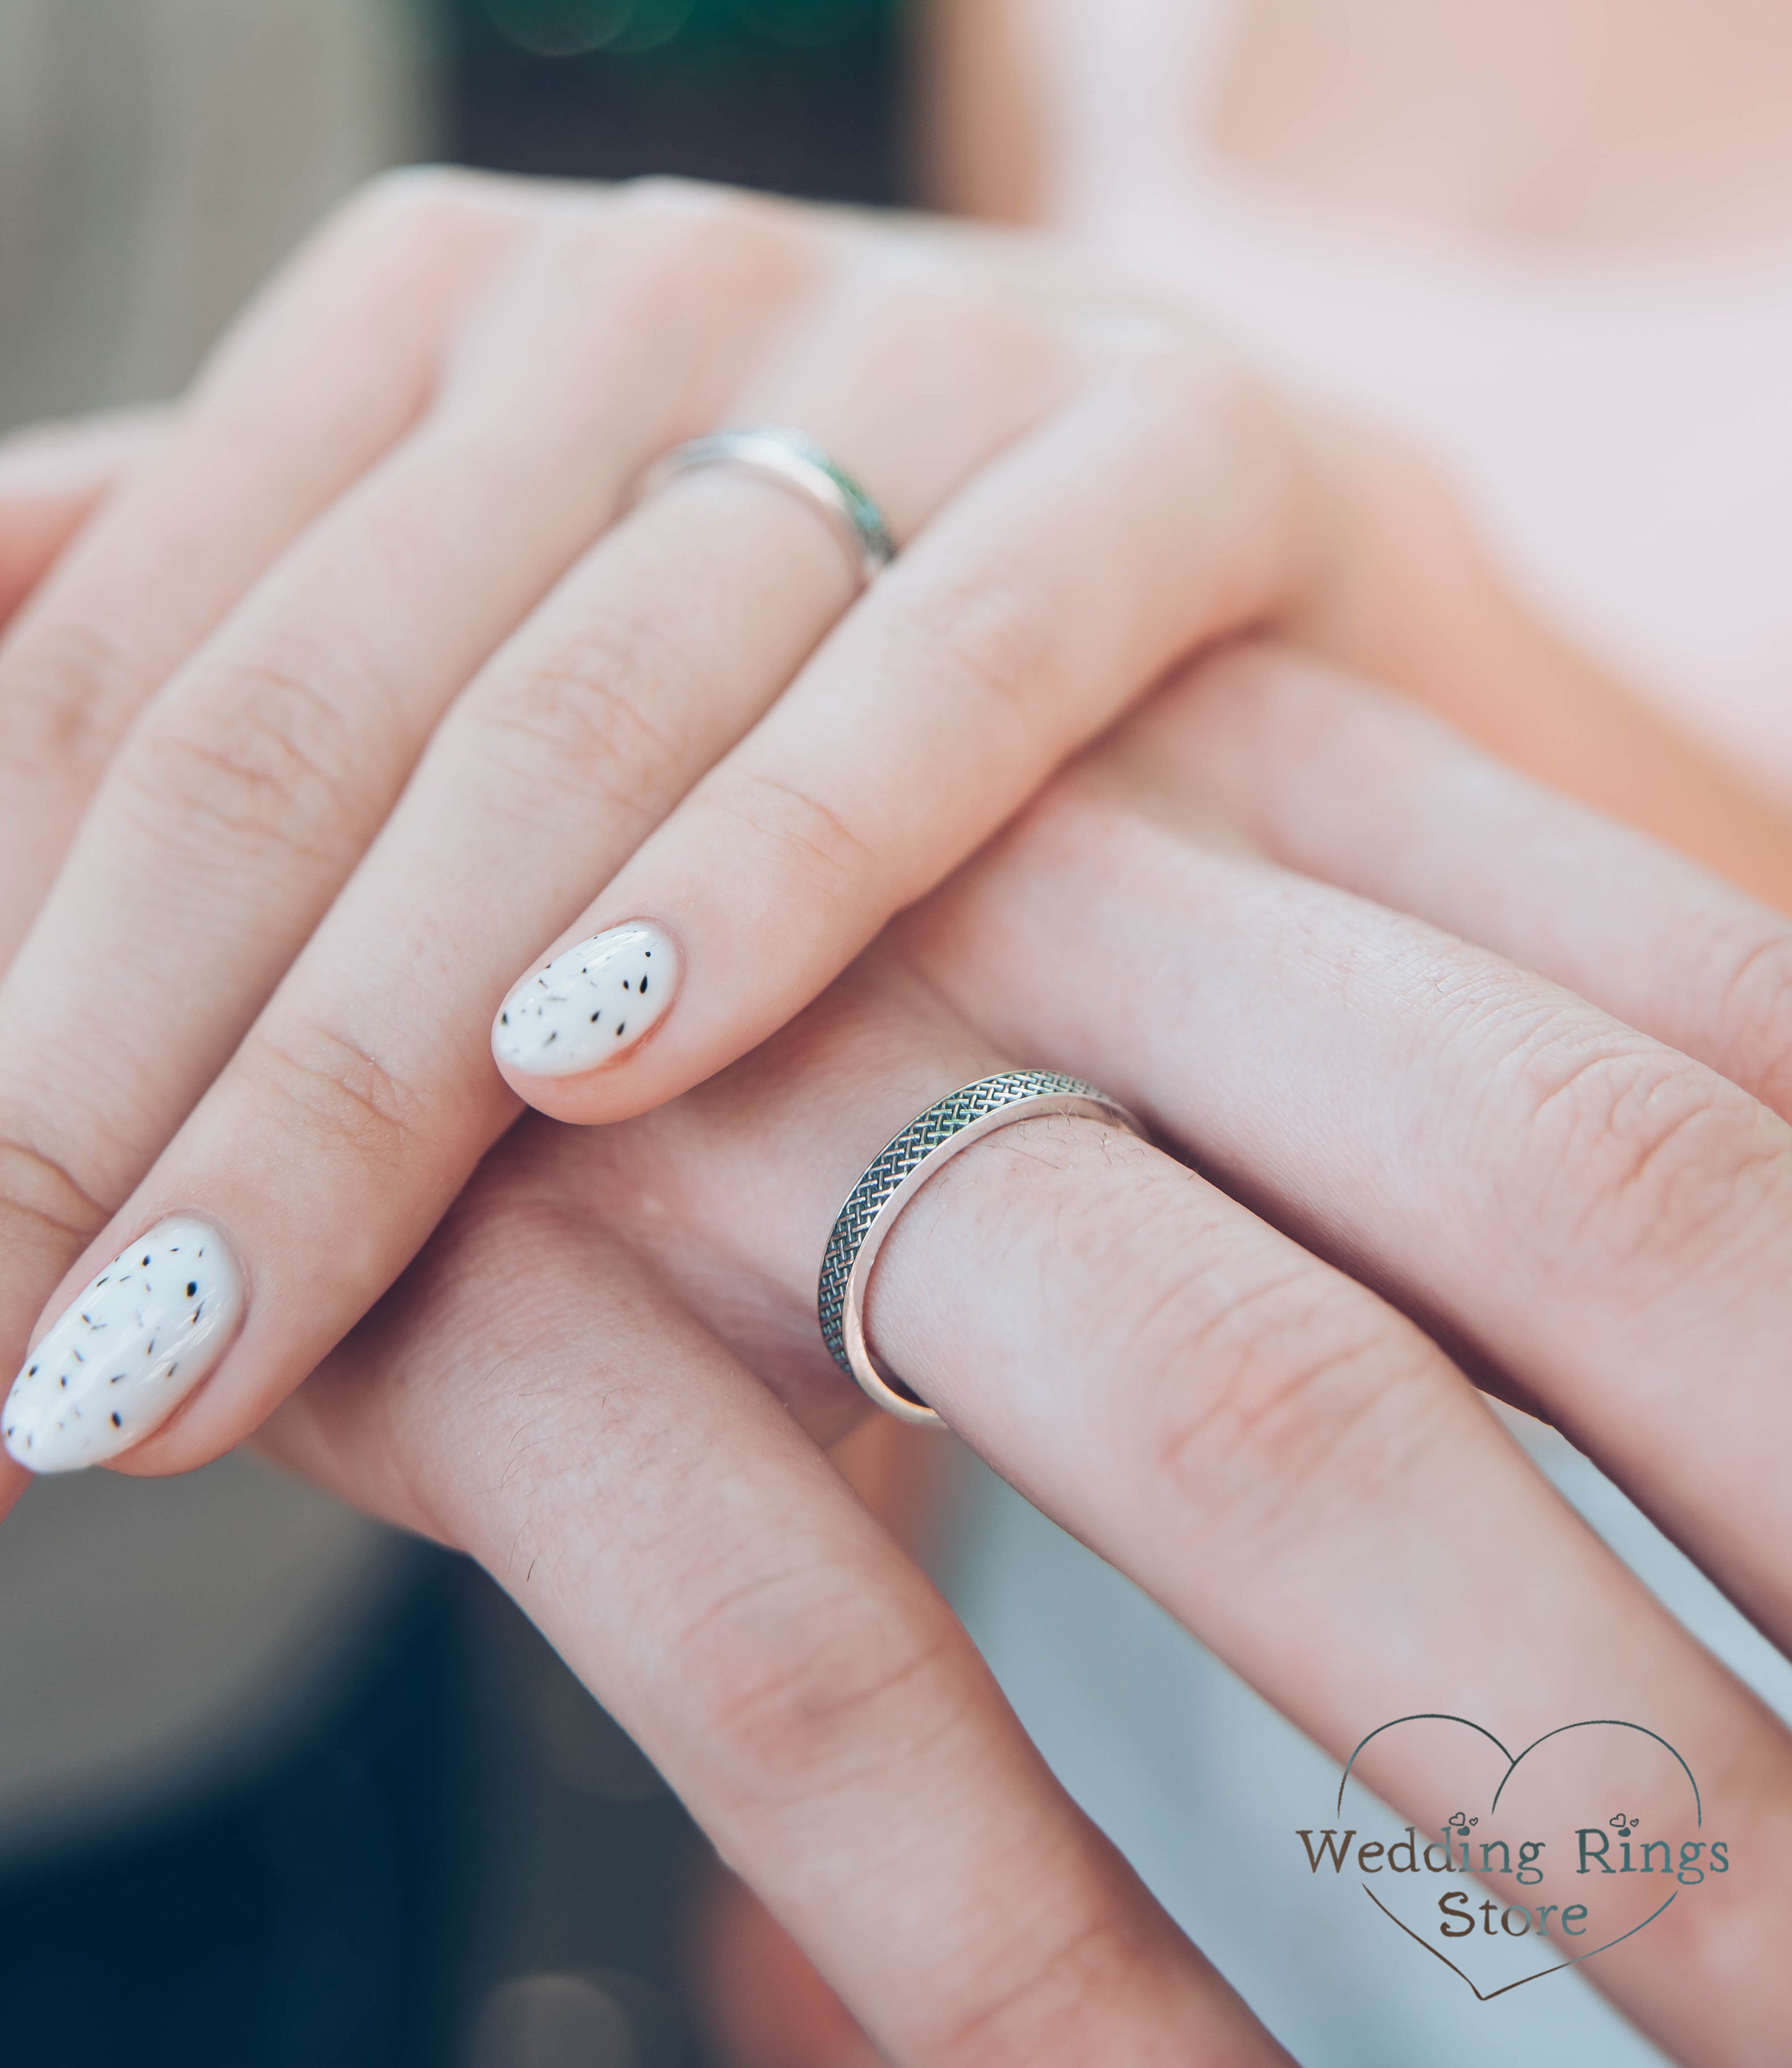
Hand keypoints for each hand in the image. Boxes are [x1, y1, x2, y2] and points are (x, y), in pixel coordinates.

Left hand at [11, 167, 1791, 1486]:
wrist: (1257, 573)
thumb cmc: (838, 681)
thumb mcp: (520, 665)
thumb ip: (251, 708)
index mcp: (424, 322)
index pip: (118, 678)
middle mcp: (638, 295)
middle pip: (302, 726)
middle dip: (121, 1091)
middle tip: (31, 1396)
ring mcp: (911, 343)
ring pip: (573, 723)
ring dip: (363, 1071)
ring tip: (202, 1342)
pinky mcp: (1170, 449)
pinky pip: (950, 677)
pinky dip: (773, 865)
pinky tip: (600, 1071)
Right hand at [267, 651, 1791, 2065]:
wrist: (303, 909)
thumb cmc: (772, 951)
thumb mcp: (1103, 904)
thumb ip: (1404, 1010)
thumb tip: (1753, 1143)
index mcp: (1221, 741)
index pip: (1703, 1013)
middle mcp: (1037, 876)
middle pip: (1570, 1194)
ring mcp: (764, 1088)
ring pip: (1256, 1417)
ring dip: (1577, 1784)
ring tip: (1771, 2058)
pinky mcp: (511, 1304)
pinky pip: (813, 1654)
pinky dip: (1032, 1944)